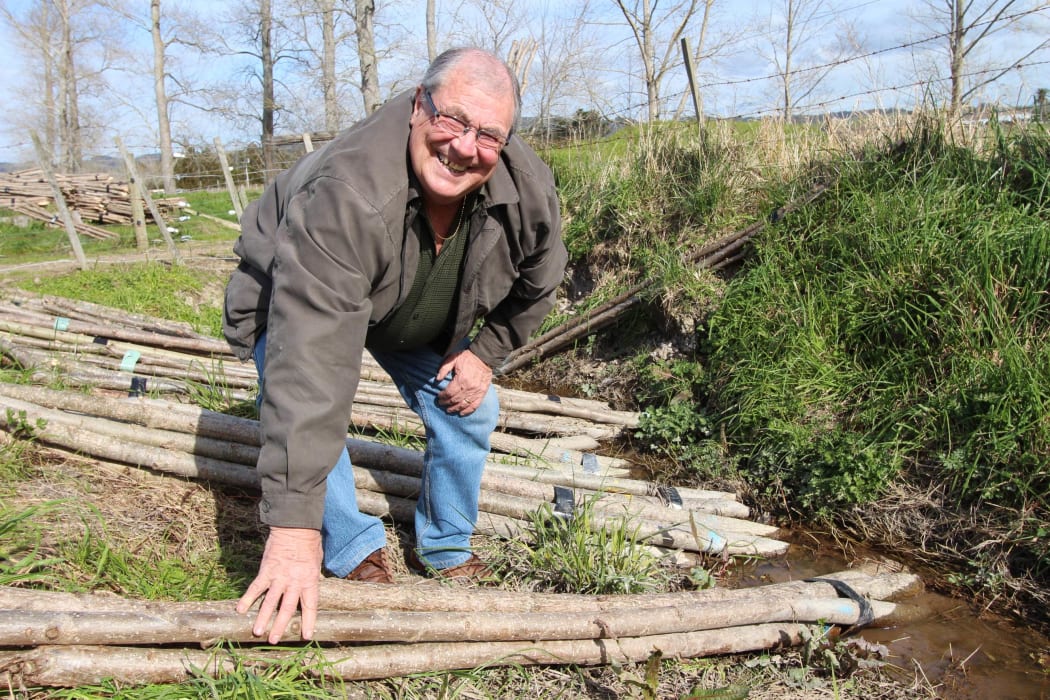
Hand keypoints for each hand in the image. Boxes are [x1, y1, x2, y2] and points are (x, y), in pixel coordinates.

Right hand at [236, 526, 321, 643]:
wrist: (296, 527)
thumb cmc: (309, 544)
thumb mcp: (316, 563)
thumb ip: (312, 579)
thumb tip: (311, 590)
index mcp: (309, 581)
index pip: (310, 606)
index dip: (308, 621)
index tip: (306, 636)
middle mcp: (294, 582)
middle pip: (287, 608)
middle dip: (280, 626)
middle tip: (274, 640)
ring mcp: (279, 577)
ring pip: (270, 602)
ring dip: (263, 618)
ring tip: (257, 632)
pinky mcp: (266, 570)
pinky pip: (256, 587)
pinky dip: (247, 598)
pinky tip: (240, 609)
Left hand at [436, 348, 492, 415]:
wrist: (484, 357)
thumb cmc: (467, 357)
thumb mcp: (453, 358)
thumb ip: (444, 369)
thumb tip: (437, 379)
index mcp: (461, 379)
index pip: (449, 393)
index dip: (442, 396)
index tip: (439, 397)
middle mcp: (469, 388)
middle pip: (455, 400)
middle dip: (446, 403)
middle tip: (441, 404)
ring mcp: (476, 391)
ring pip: (463, 404)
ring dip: (455, 409)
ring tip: (449, 410)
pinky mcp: (482, 393)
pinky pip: (474, 405)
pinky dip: (468, 411)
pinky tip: (461, 413)